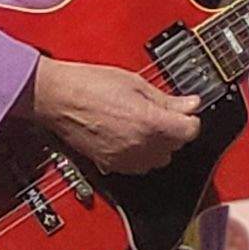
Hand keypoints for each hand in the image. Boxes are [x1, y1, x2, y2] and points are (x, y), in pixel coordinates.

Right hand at [16, 59, 202, 173]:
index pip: (190, 131)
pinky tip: (131, 136)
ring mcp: (125, 159)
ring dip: (159, 145)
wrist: (57, 97)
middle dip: (174, 130)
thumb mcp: (135, 83)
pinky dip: (140, 154)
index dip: (190, 118)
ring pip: (159, 160)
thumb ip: (167, 99)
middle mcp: (140, 146)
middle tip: (163, 113)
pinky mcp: (110, 164)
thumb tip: (190, 104)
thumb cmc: (89, 85)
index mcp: (150, 123)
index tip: (185, 111)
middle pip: (176, 147)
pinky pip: (138, 167)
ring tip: (145, 124)